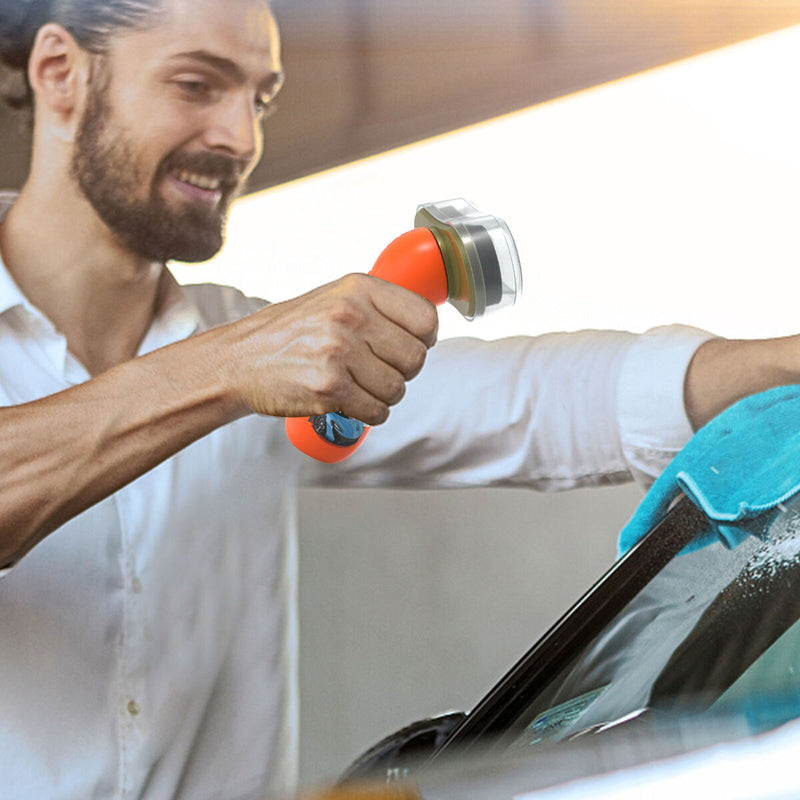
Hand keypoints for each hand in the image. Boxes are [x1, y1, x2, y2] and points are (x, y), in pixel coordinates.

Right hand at [218, 274, 437, 423]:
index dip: (424, 339)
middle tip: (376, 371)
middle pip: (416, 358)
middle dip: (401, 372)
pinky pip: (376, 411)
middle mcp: (351, 316)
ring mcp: (339, 352)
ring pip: (398, 389)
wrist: (239, 360)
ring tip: (357, 386)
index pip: (426, 318)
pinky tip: (349, 402)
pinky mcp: (329, 388)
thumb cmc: (289, 333)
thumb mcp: (334, 299)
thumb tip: (427, 327)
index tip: (410, 346)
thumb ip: (378, 307)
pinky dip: (367, 414)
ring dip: (383, 396)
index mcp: (358, 289)